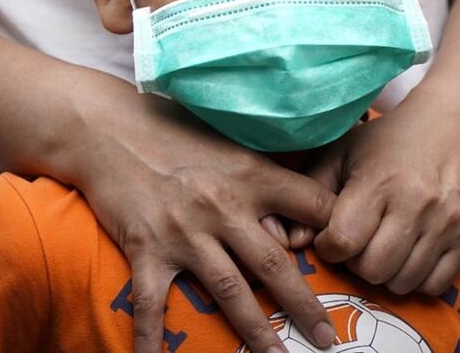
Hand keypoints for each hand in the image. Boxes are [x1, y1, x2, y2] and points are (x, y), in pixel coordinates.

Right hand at [62, 75, 337, 352]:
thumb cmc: (171, 128)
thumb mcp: (228, 139)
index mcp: (250, 175)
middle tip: (326, 339)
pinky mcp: (147, 249)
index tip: (353, 251)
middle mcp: (223, 207)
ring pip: (229, 290)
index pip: (310, 203)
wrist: (107, 129)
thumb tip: (294, 211)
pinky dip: (152, 338)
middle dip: (303, 305)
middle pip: (274, 265)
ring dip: (255, 330)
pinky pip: (152, 303)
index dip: (334, 226)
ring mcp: (184, 233)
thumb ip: (262, 172)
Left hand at [291, 80, 459, 295]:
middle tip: (358, 244)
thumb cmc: (388, 142)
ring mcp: (447, 221)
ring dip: (386, 273)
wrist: (455, 127)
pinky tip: (408, 253)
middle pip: (373, 269)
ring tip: (382, 246)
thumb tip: (293, 241)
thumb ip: (311, 195)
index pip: (344, 241)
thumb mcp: (343, 153)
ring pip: (403, 282)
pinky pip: (434, 285)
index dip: (329, 247)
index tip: (331, 236)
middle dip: (356, 264)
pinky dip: (416, 279)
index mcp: (379, 181)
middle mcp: (417, 203)